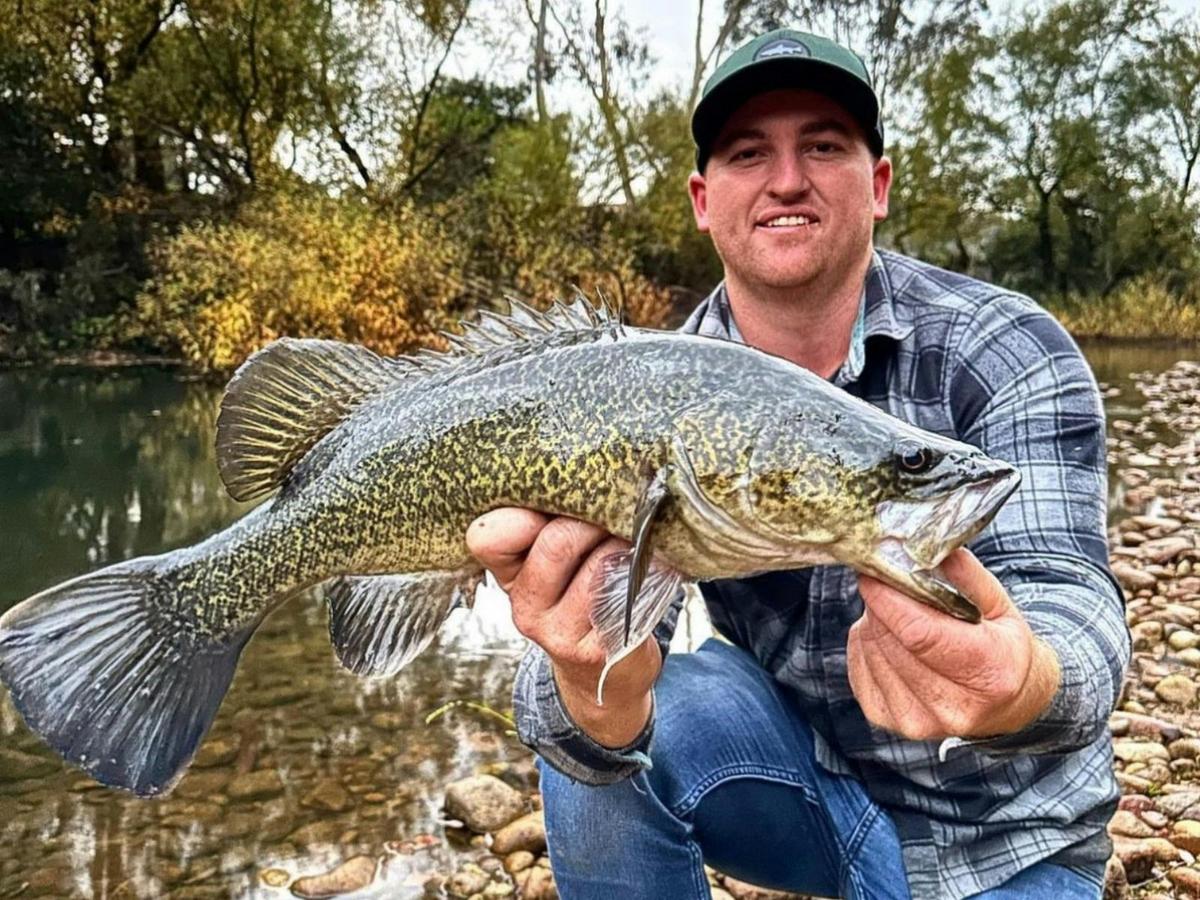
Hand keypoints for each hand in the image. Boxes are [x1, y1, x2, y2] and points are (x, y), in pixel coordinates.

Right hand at [466, 508, 660, 747]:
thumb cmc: (582, 597)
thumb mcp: (553, 566)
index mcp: (506, 577)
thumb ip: (547, 524)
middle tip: (614, 513)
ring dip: (626, 541)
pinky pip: (628, 589)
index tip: (561, 503)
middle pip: (557, 540)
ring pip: (601, 561)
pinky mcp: (600, 648)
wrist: (603, 676)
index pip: (489, 535)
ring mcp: (560, 634)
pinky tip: (650, 566)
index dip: (527, 508)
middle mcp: (525, 608)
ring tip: (633, 539)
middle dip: (594, 517)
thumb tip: (580, 473)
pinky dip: (646, 567)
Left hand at [847, 548, 1060, 740]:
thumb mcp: (999, 604)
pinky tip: (891, 640)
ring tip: (900, 617)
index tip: (874, 572)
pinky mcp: (889, 721)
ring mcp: (919, 721)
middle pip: (891, 640)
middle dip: (882, 605)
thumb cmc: (1001, 646)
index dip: (888, 598)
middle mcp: (954, 707)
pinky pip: (858, 668)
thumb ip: (965, 574)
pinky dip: (867, 645)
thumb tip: (928, 545)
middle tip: (890, 586)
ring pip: (871, 651)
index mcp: (990, 673)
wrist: (1008, 702)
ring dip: (876, 624)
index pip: (919, 633)